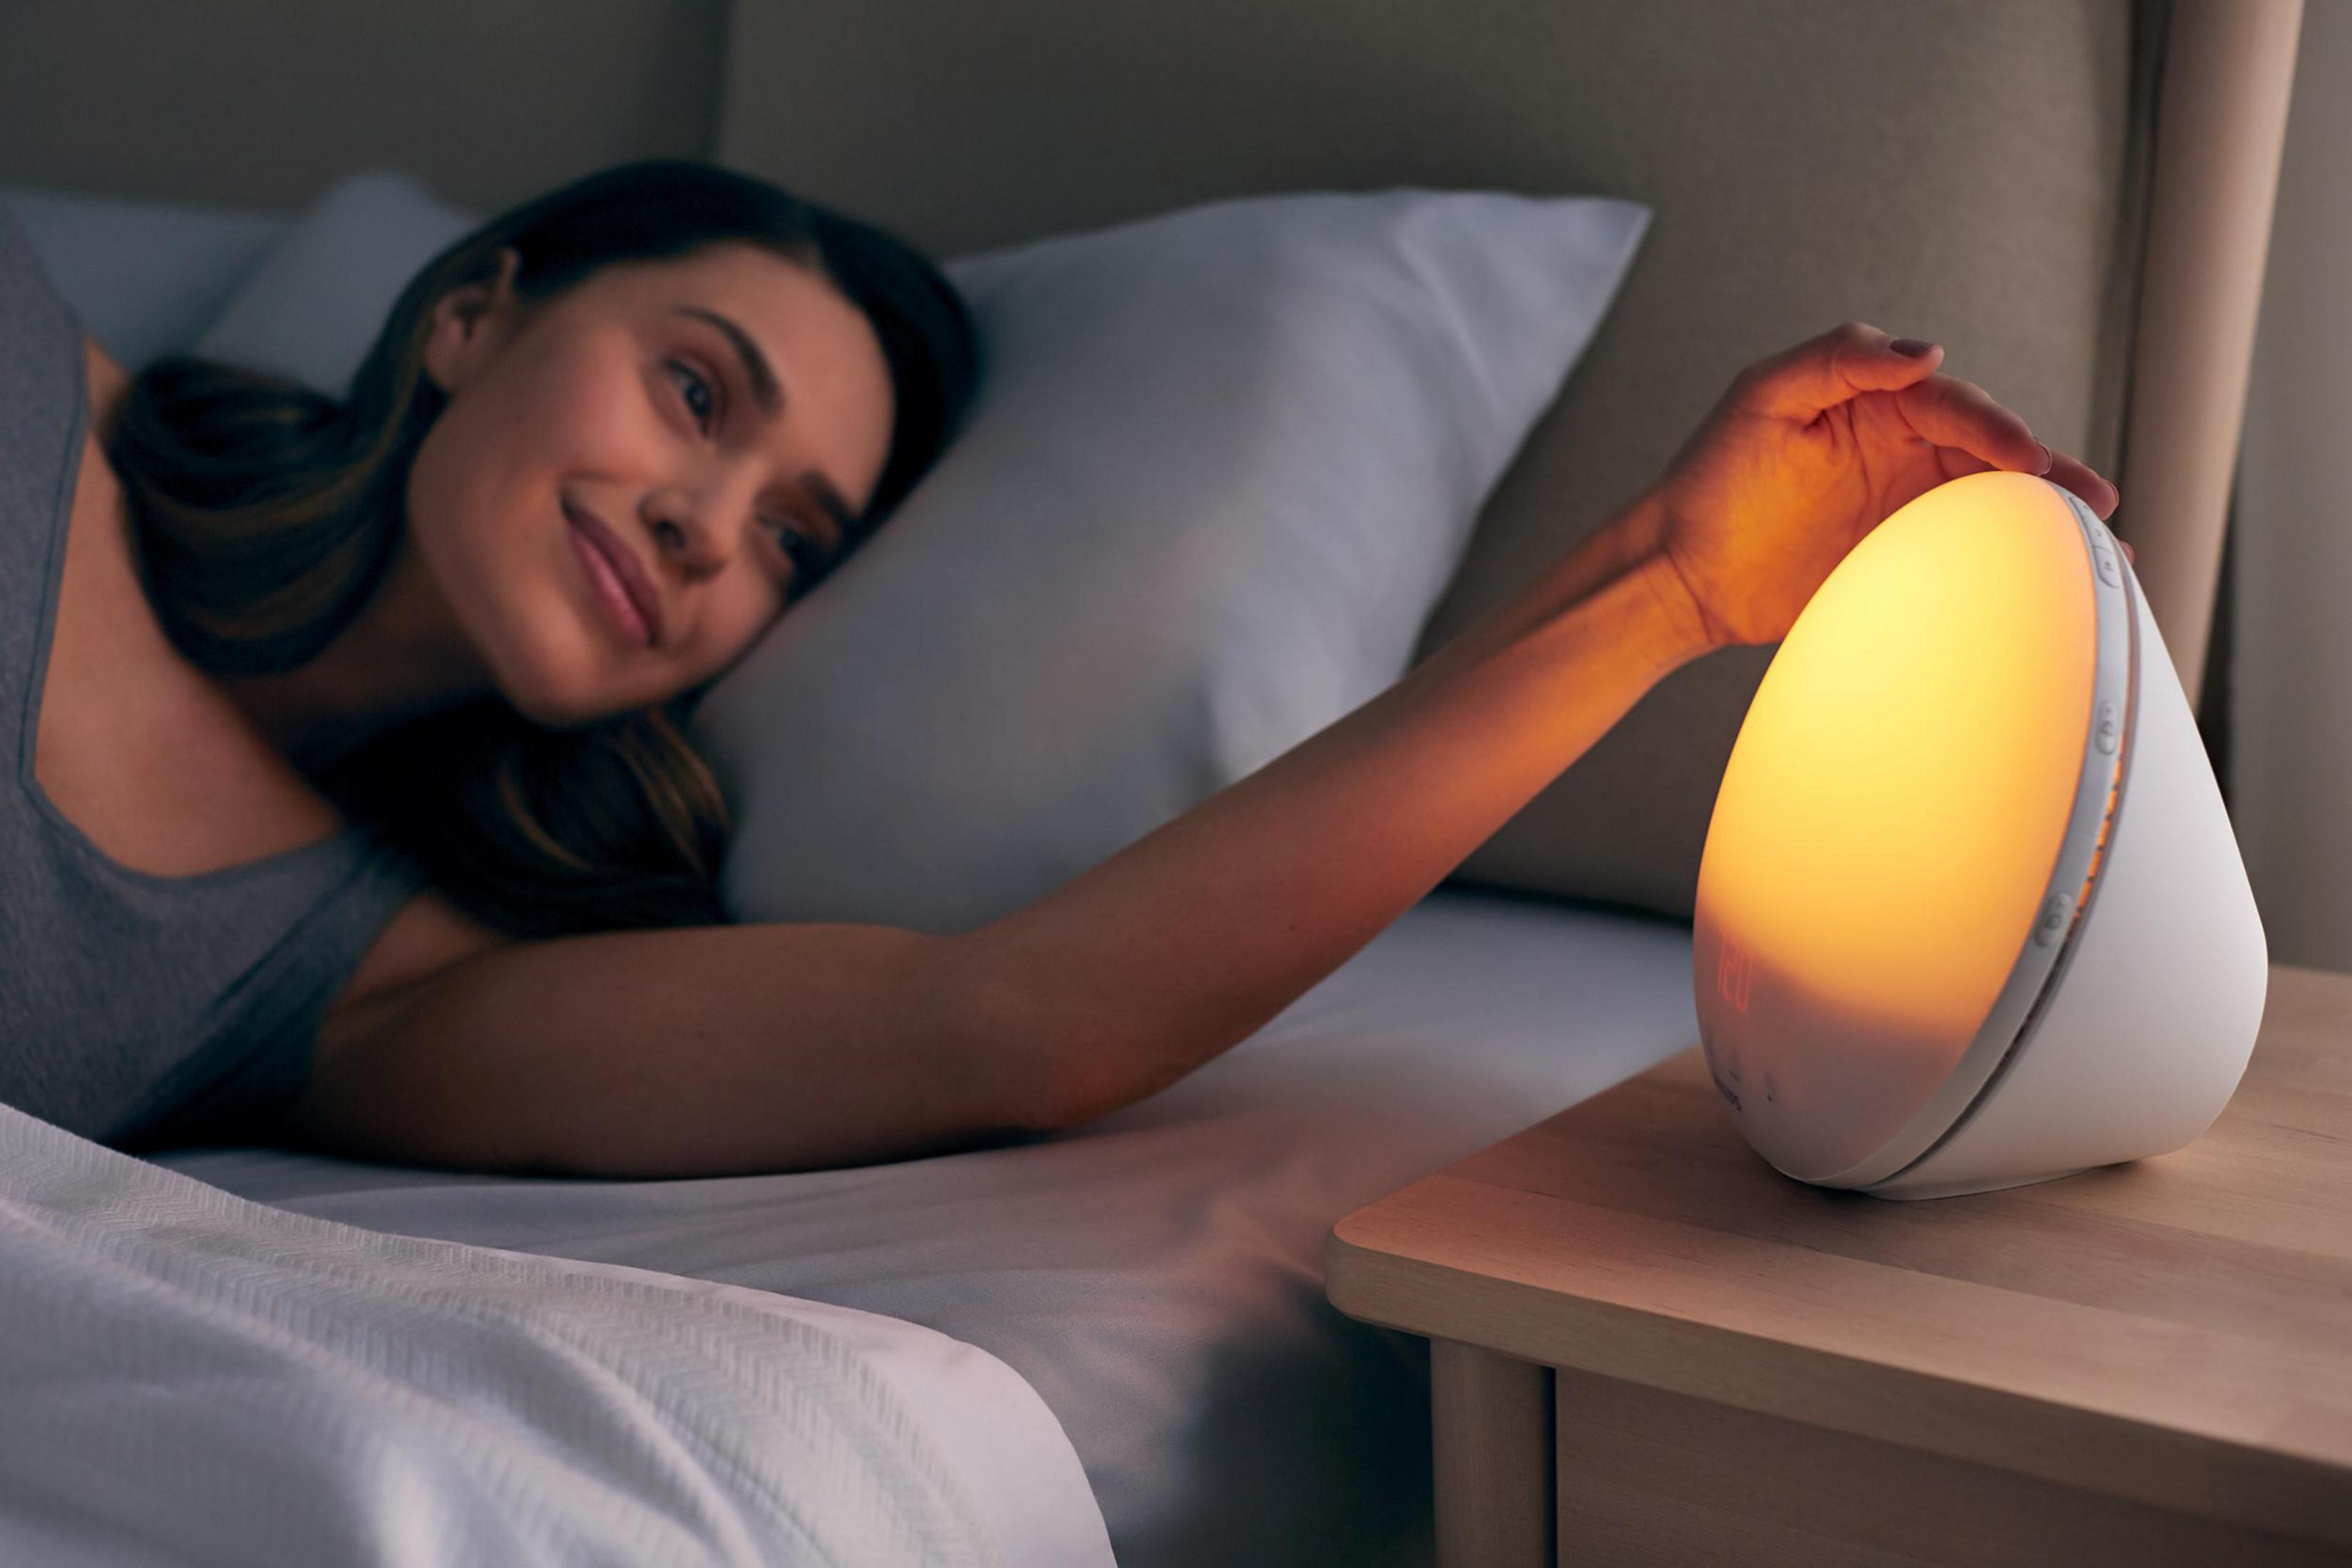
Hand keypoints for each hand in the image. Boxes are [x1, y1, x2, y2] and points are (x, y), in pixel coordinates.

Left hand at [1640, 322, 2123, 650]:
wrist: (1680, 569)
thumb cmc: (1712, 476)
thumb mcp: (1763, 397)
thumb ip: (1840, 359)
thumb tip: (1927, 353)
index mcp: (1881, 404)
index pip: (1956, 408)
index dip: (1996, 429)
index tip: (2026, 460)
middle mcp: (1904, 451)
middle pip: (1993, 456)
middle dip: (2049, 475)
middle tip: (2094, 502)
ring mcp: (1906, 510)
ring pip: (1994, 507)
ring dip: (2050, 522)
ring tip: (2109, 548)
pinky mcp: (1900, 564)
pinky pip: (1968, 562)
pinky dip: (2014, 570)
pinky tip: (2063, 586)